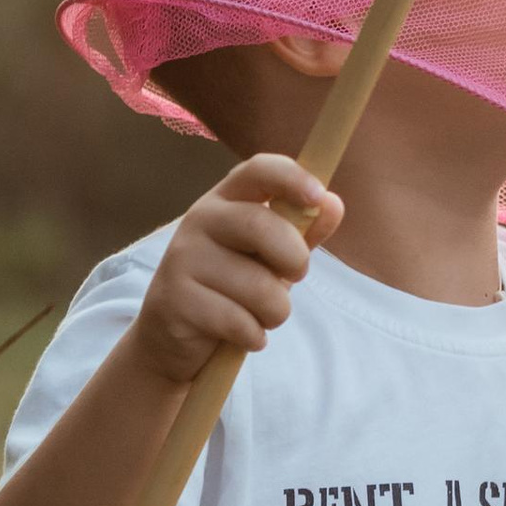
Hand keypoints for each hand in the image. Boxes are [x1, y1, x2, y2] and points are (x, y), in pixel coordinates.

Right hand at [127, 155, 339, 387]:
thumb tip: (334, 205)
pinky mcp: (174, 301)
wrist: (171, 335)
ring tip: (262, 315)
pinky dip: (254, 335)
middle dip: (294, 259)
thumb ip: (302, 231)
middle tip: (295, 276)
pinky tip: (242, 334)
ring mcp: (182, 259)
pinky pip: (238, 321)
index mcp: (226, 199)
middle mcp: (199, 220)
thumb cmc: (231, 285)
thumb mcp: (269, 255)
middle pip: (260, 226)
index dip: (292, 178)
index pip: (258, 169)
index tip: (318, 197)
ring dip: (276, 311)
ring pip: (258, 287)